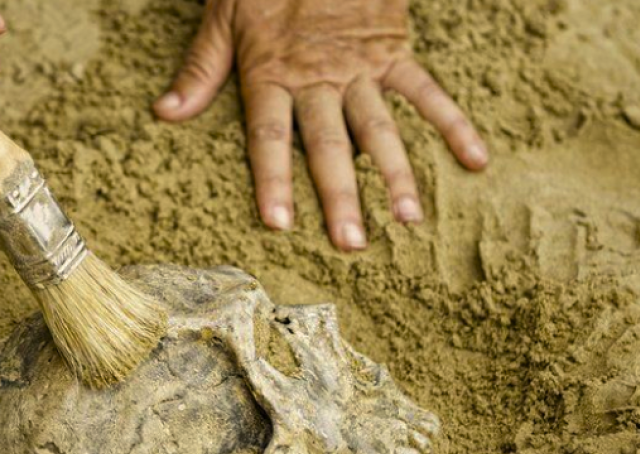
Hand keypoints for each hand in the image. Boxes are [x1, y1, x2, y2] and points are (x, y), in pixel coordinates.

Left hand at [153, 0, 488, 250]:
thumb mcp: (223, 16)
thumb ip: (200, 68)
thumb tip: (164, 113)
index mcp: (271, 73)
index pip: (271, 135)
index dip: (274, 179)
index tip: (279, 223)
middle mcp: (317, 77)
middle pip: (329, 144)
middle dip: (340, 196)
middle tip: (352, 244)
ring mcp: (360, 66)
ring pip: (379, 126)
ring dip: (395, 173)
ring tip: (407, 220)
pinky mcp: (393, 50)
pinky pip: (426, 90)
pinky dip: (453, 122)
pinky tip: (475, 159)